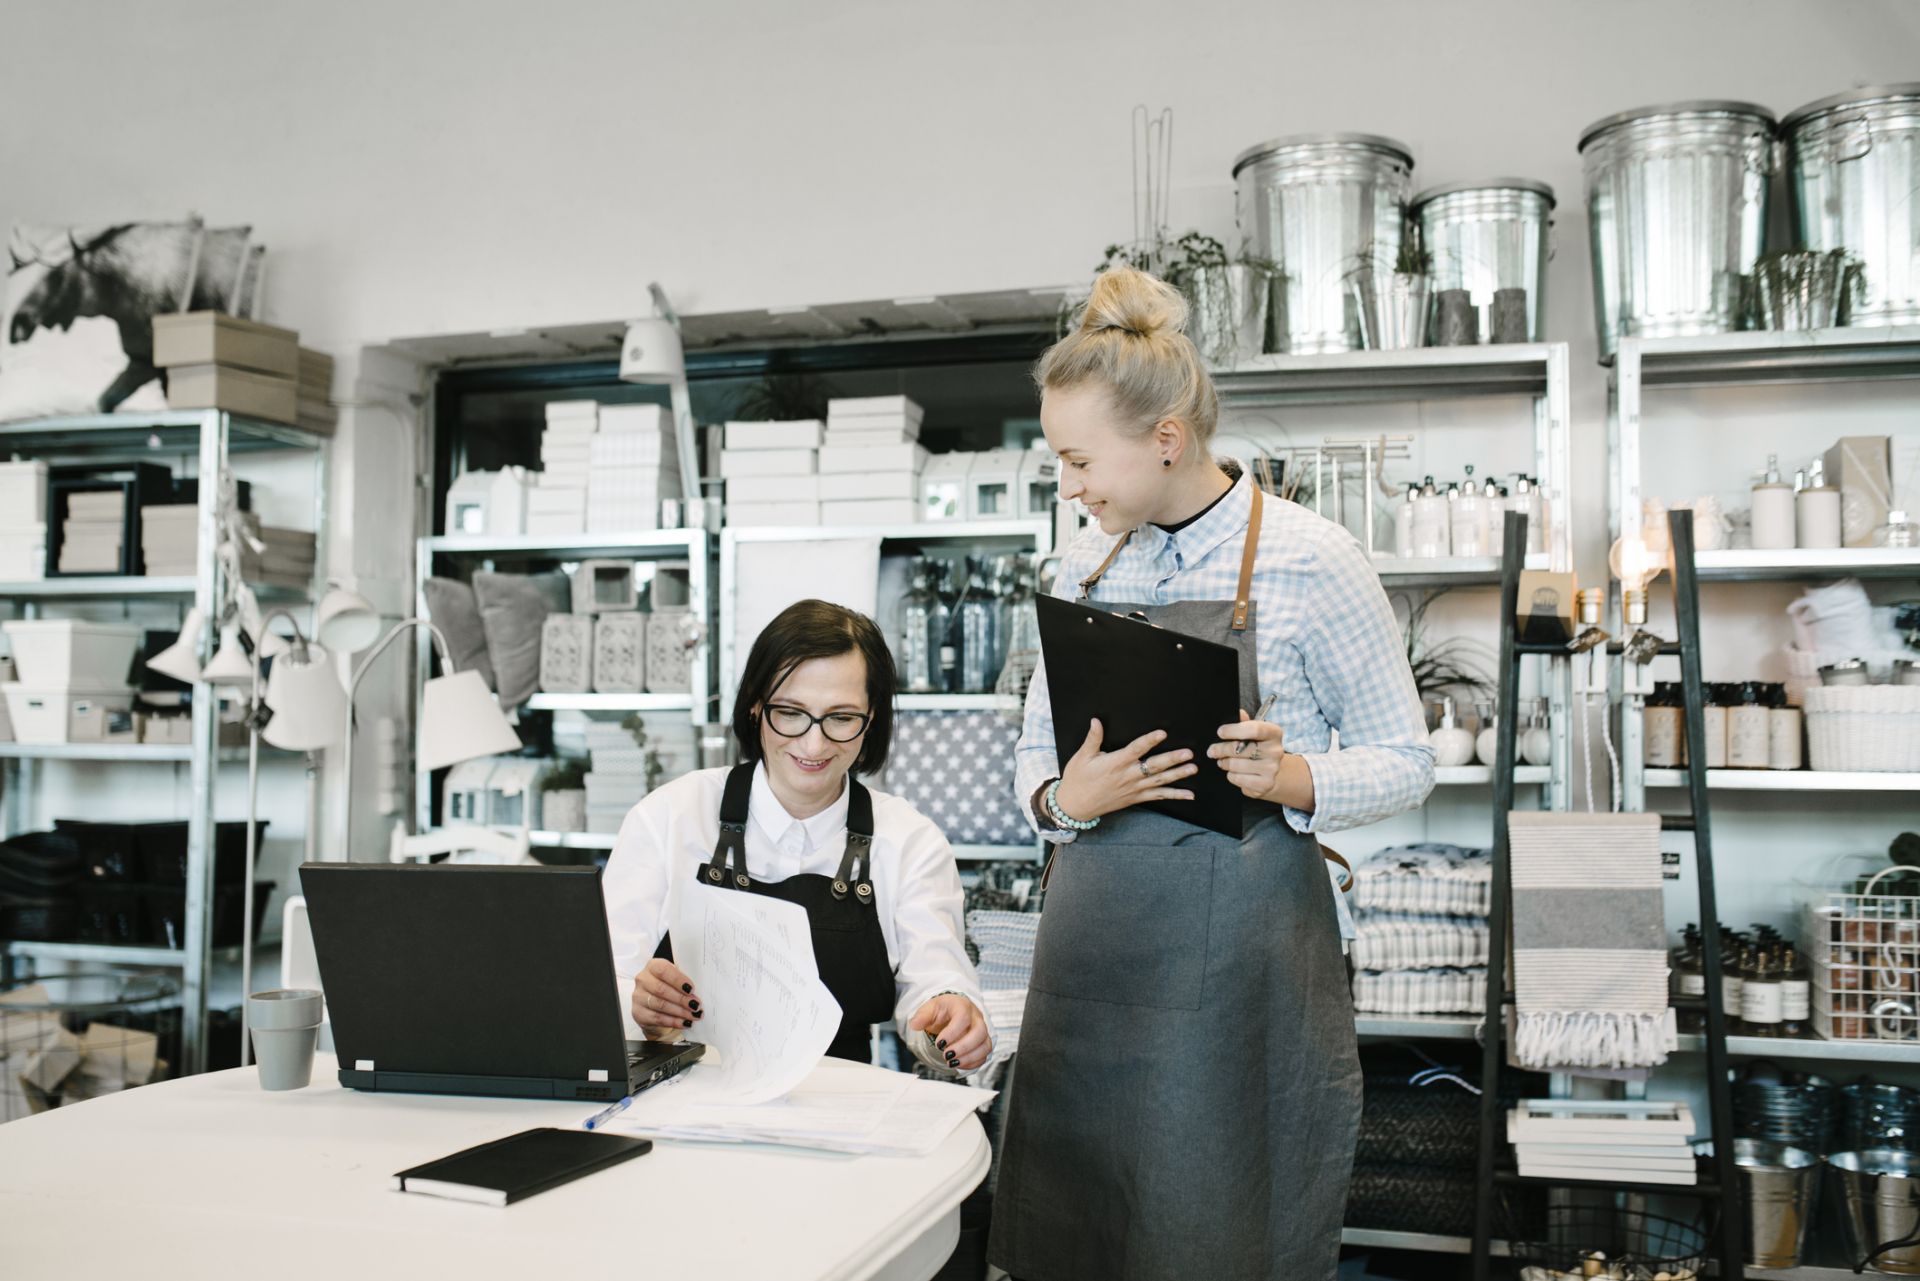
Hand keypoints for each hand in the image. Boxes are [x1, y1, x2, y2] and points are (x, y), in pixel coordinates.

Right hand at [632, 957, 702, 1037]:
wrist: (655, 1004)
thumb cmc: (669, 987)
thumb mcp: (675, 979)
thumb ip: (684, 981)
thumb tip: (701, 990)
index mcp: (653, 966)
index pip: (663, 970)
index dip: (678, 980)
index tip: (692, 989)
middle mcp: (643, 980)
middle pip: (661, 990)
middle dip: (681, 999)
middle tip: (696, 1005)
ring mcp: (638, 997)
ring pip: (660, 1005)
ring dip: (680, 1012)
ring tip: (693, 1015)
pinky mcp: (638, 1013)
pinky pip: (657, 1018)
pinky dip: (673, 1021)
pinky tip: (684, 1023)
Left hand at [908, 994, 991, 1071]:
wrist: (952, 1012)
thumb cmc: (943, 1010)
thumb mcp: (930, 1008)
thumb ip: (922, 1016)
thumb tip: (914, 1025)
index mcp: (962, 1006)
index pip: (963, 1018)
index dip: (952, 1033)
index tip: (939, 1043)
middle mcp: (976, 1018)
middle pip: (980, 1032)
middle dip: (963, 1047)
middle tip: (946, 1055)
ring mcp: (982, 1031)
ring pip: (985, 1046)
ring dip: (969, 1058)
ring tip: (952, 1062)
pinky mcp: (983, 1043)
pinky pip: (984, 1055)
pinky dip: (973, 1063)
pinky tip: (958, 1064)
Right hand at [1053, 718, 1197, 821]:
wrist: (1075, 806)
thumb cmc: (1077, 779)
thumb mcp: (1082, 757)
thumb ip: (1093, 739)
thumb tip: (1096, 720)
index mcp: (1115, 763)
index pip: (1136, 749)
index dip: (1149, 740)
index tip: (1162, 733)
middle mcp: (1127, 776)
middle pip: (1154, 766)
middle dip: (1172, 759)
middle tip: (1188, 753)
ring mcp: (1133, 788)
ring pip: (1159, 781)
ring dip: (1177, 775)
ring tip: (1192, 768)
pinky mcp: (1135, 798)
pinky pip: (1158, 796)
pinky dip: (1174, 795)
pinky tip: (1188, 794)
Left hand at [1208, 709, 1286, 801]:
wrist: (1272, 771)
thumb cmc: (1257, 747)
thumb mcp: (1253, 731)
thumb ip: (1244, 722)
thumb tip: (1238, 713)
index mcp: (1274, 733)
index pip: (1254, 729)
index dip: (1234, 730)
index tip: (1220, 732)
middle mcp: (1276, 751)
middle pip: (1240, 749)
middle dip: (1221, 749)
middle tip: (1212, 750)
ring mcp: (1272, 769)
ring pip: (1236, 765)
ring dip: (1224, 763)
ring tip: (1223, 761)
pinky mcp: (1265, 784)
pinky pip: (1237, 779)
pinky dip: (1231, 775)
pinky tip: (1234, 772)